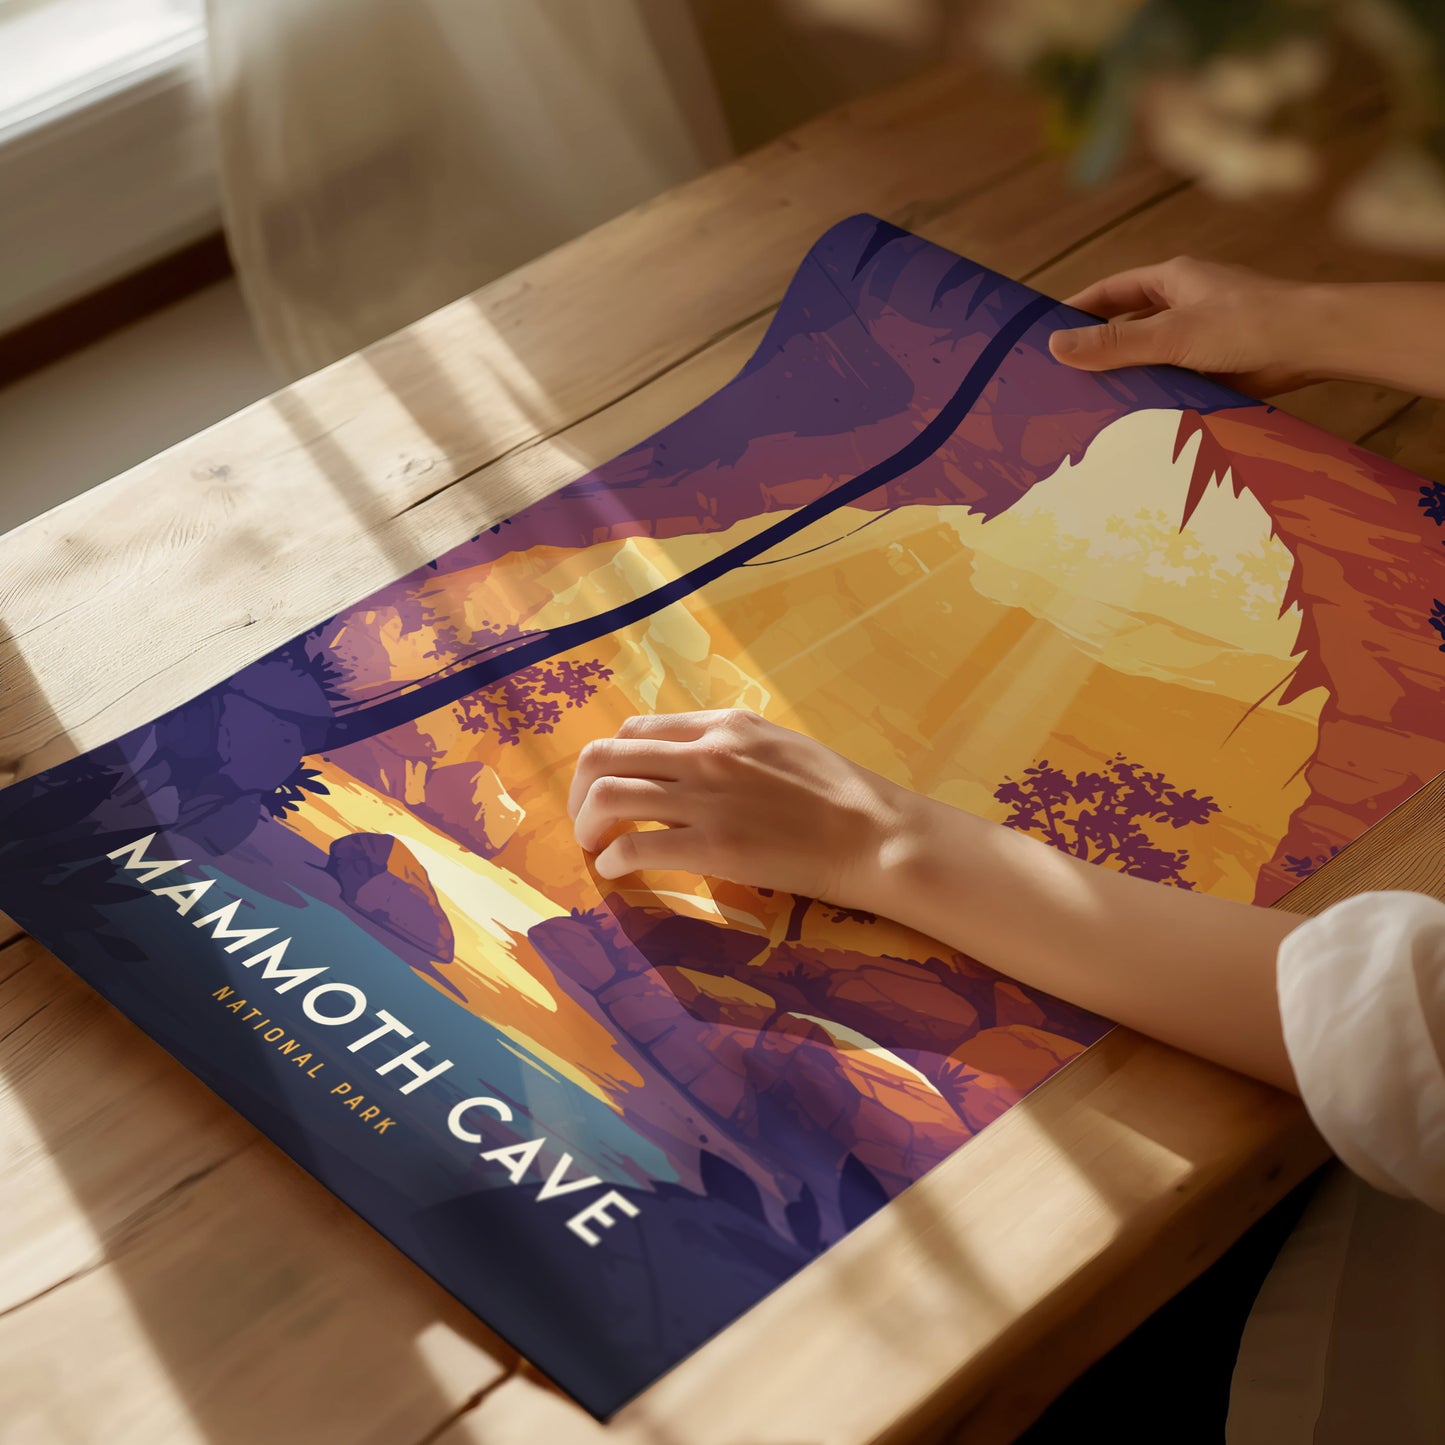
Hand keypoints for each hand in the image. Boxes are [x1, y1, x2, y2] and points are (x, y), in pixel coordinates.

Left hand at [568, 709, 912, 903]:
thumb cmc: (838, 794)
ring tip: (592, 846)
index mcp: (723, 724)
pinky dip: (612, 859)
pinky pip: (634, 846)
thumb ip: (729, 748)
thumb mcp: (778, 745)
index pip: (637, 729)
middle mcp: (706, 752)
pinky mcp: (713, 846)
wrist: (874, 834)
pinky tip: (616, 871)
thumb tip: (689, 764)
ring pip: (608, 795)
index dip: (612, 760)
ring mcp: (707, 798)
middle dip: (580, 790)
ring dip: (586, 823)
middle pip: (606, 756)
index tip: (609, 786)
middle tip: (585, 819)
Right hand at [1048, 256, 1318, 394]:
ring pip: (1149, 356)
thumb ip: (1114, 343)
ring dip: (1126, 376)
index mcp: (1172, 280)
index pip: (1110, 292)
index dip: (1076, 310)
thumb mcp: (1171, 334)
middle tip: (1059, 377)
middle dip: (1097, 348)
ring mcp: (1200, 336)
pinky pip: (1172, 380)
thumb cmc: (1247, 324)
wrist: (1314, 345)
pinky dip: (1153, 394)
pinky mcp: (1215, 366)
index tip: (1043, 333)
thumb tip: (1054, 346)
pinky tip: (1132, 417)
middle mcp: (1184, 304)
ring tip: (1087, 404)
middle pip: (1127, 324)